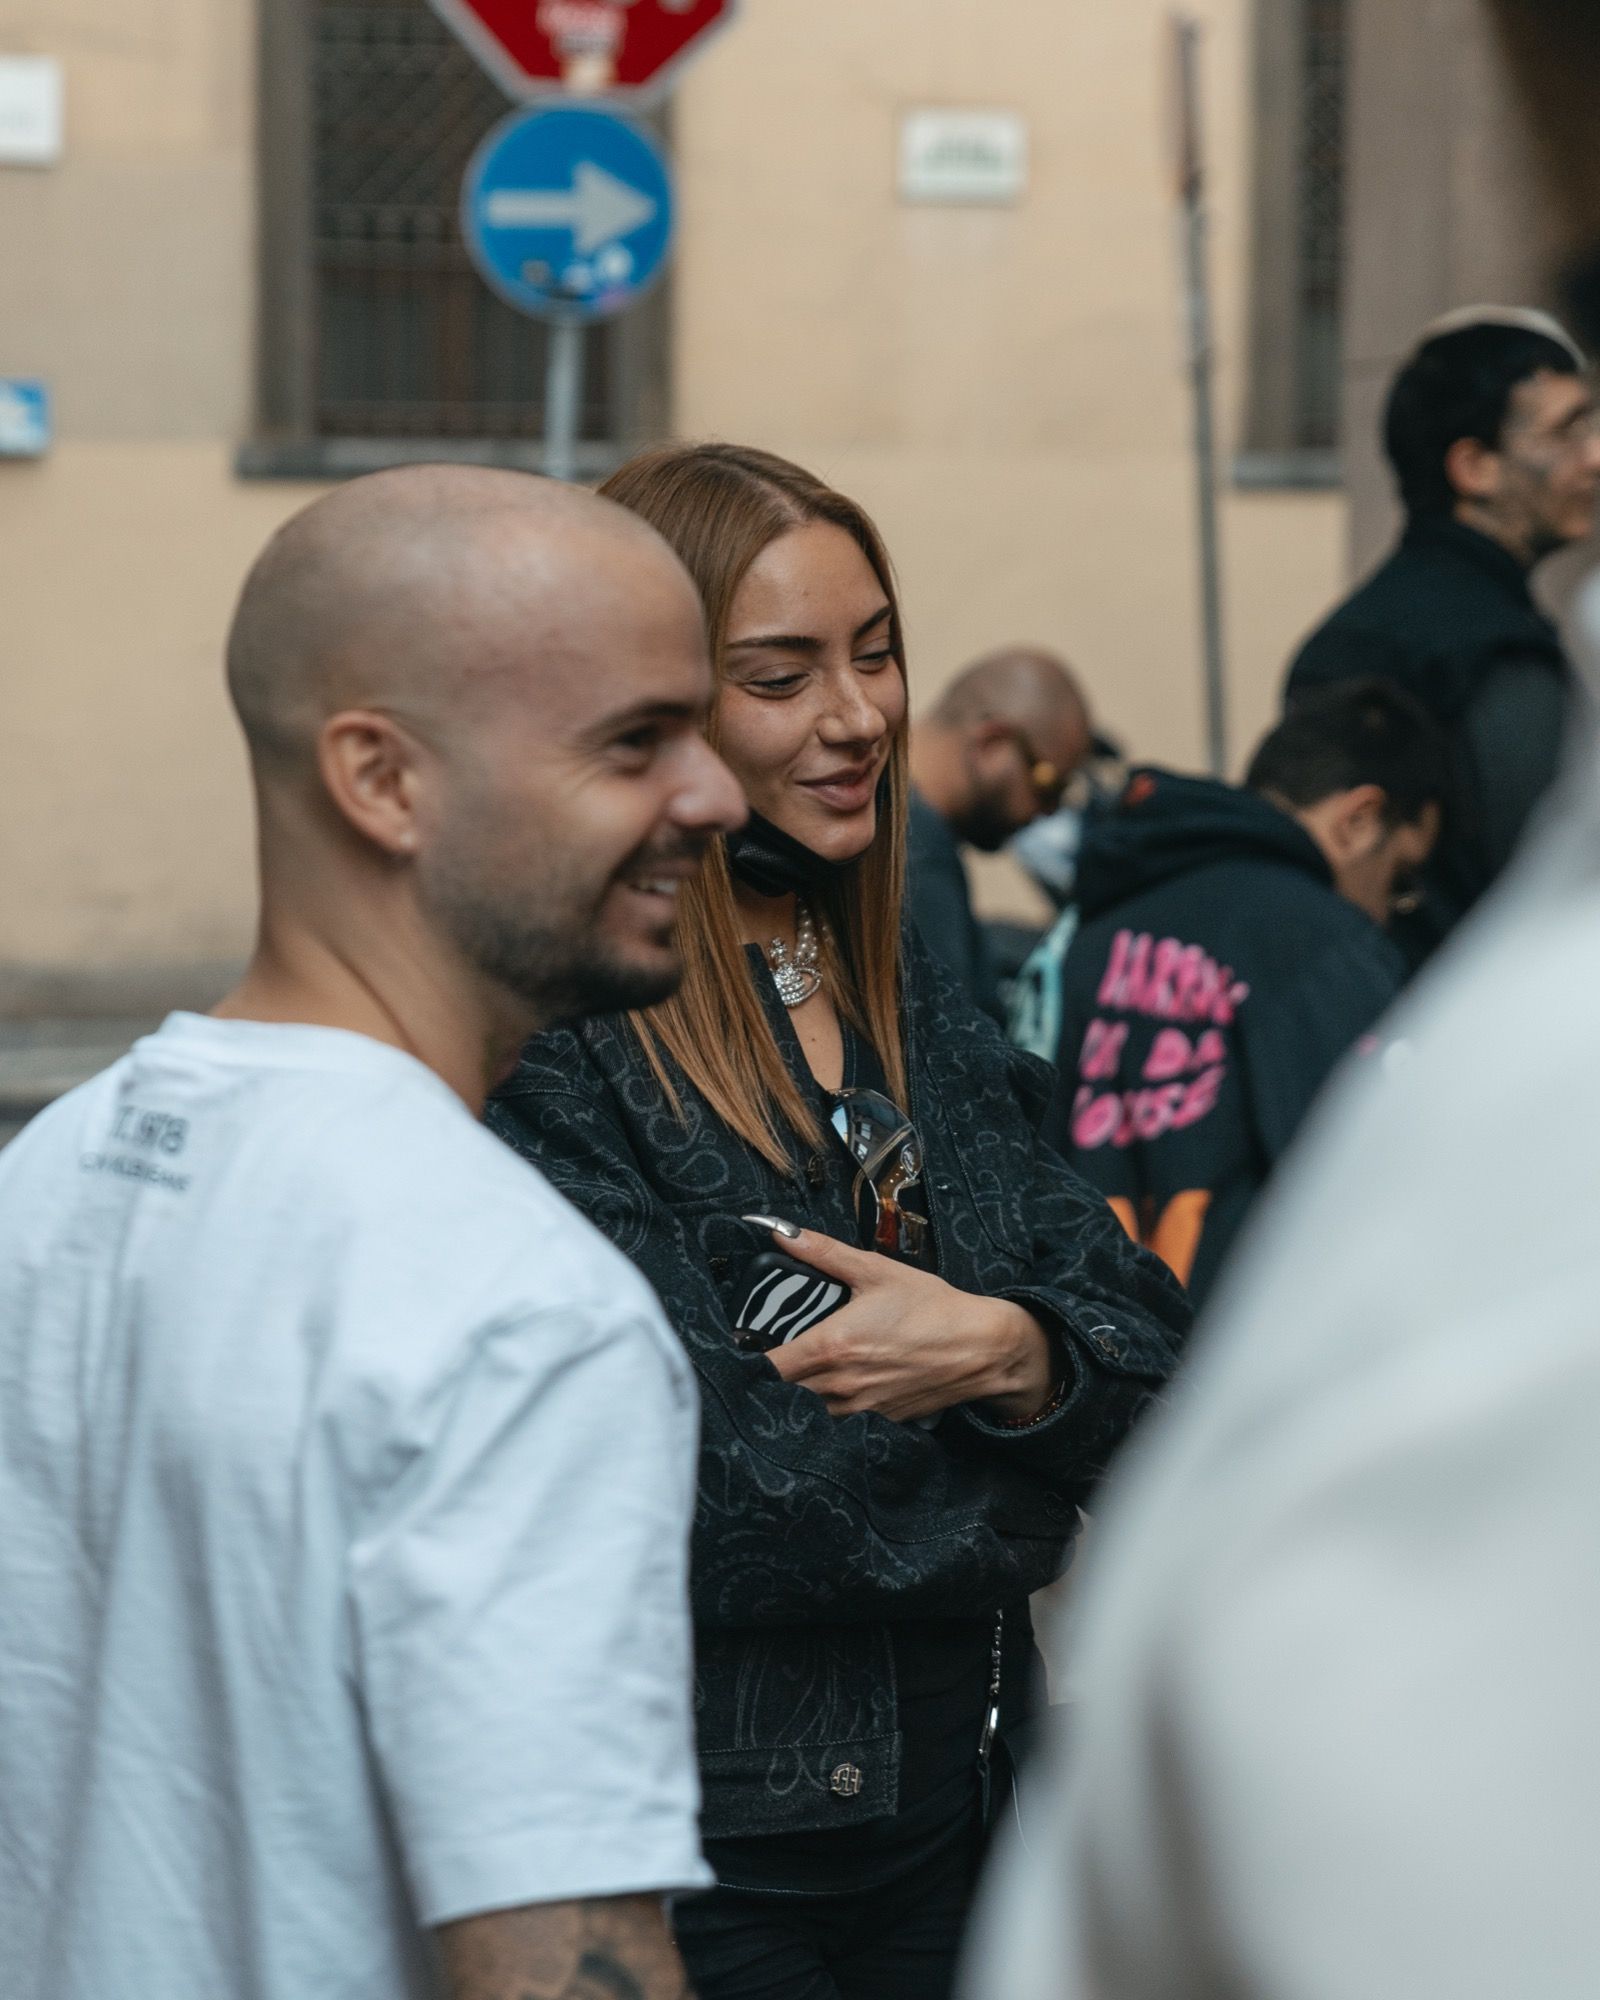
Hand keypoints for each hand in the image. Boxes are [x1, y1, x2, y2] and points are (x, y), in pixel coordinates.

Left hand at [755, 1224, 1058, 1423]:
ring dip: (807, 1389)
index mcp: (830, 1348)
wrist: (982, 1349)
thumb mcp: (876, 1271)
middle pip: (783, 1392)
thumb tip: (782, 1232)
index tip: (742, 1346)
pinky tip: (853, 1376)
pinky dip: (838, 1400)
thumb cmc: (932, 1309)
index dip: (746, 1361)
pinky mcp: (879, 1422)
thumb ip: (823, 1253)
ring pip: (811, 1407)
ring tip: (820, 1361)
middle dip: (778, 1373)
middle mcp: (840, 1386)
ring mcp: (860, 1410)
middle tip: (781, 1348)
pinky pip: (843, 1416)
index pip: (764, 1370)